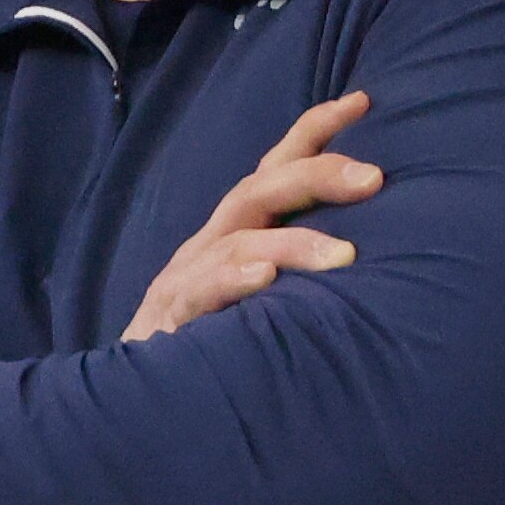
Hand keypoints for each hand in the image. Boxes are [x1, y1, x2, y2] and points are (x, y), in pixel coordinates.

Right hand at [125, 92, 380, 341]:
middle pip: (259, 190)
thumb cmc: (210, 345)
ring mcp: (185, 280)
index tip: (362, 101)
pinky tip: (264, 280)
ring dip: (293, 244)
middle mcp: (210, 246)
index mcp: (235, 234)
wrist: (130, 402)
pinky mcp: (168, 320)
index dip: (313, 132)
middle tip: (374, 179)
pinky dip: (231, 281)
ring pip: (238, 241)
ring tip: (344, 255)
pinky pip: (199, 294)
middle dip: (316, 175)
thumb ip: (300, 272)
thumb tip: (370, 253)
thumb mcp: (260, 298)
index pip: (273, 170)